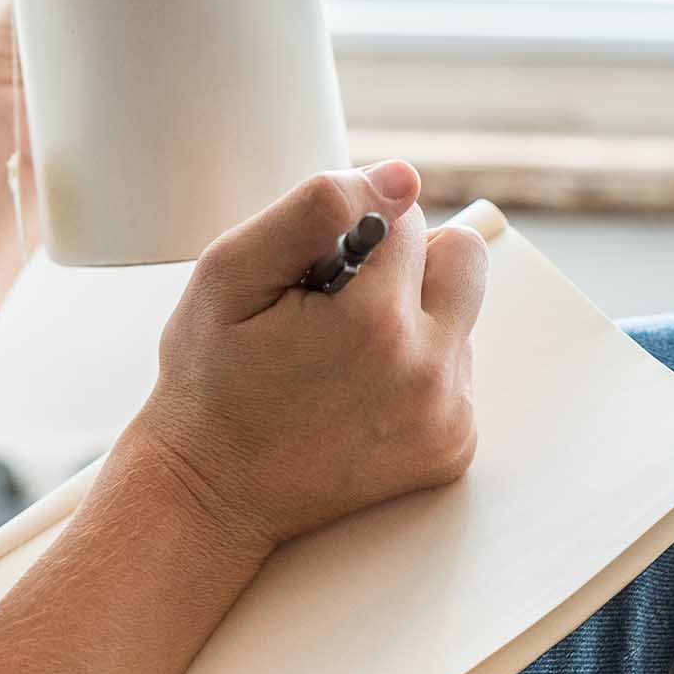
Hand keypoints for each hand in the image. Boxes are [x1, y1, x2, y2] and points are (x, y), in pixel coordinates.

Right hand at [116, 161, 490, 552]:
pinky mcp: (455, 446)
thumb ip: (316, 209)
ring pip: (460, 315)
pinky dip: (416, 371)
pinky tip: (358, 396)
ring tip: (340, 361)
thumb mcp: (230, 274)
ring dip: (411, 321)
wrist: (211, 494)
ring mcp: (448, 416)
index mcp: (376, 321)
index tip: (312, 278)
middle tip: (344, 306)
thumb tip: (403, 178)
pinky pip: (458, 371)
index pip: (405, 217)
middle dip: (408, 266)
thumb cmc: (210, 382)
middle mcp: (429, 371)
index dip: (352, 234)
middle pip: (463, 257)